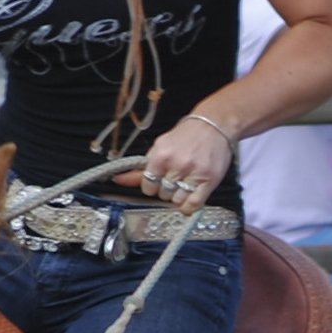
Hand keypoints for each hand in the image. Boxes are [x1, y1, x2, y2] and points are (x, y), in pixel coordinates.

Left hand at [115, 114, 232, 212]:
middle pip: (162, 194)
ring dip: (178, 196)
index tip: (157, 180)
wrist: (213, 125)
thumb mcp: (160, 147)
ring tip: (184, 184)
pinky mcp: (209, 180)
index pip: (147, 185)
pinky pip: (193, 204)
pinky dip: (188, 207)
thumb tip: (118, 179)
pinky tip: (188, 199)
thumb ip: (141, 167)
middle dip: (165, 189)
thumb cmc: (186, 136)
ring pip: (176, 201)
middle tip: (174, 178)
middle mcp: (177, 164)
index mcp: (161, 155)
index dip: (151, 185)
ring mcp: (194, 173)